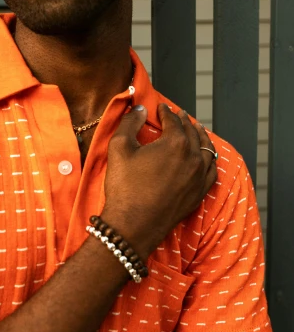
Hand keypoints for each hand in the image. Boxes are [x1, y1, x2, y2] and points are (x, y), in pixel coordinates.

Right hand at [103, 103, 216, 259]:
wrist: (133, 224)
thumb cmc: (124, 186)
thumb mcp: (119, 147)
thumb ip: (130, 122)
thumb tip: (140, 108)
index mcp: (176, 143)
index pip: (173, 120)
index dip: (166, 111)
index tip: (161, 106)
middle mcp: (193, 157)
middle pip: (192, 133)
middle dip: (184, 121)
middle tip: (179, 114)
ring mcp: (199, 177)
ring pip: (207, 150)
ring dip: (201, 137)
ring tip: (197, 129)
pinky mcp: (199, 193)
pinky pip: (211, 171)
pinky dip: (209, 159)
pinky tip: (206, 157)